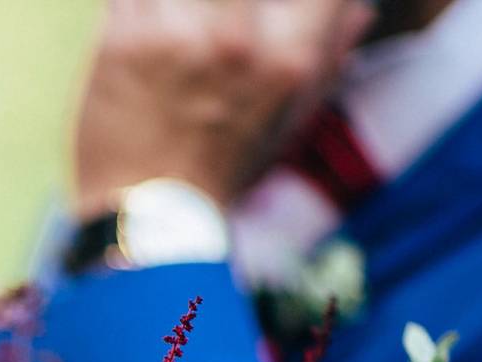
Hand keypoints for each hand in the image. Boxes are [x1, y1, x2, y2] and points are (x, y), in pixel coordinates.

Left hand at [73, 0, 374, 215]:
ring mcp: (176, 34)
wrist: (148, 219)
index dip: (298, 0)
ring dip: (178, 6)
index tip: (264, 12)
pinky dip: (134, 6)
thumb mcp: (290, 121)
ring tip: (177, 28)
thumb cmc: (223, 171)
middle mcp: (237, 39)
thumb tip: (360, 10)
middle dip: (228, 3)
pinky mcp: (122, 38)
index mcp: (289, 57)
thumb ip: (327, 56)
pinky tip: (138, 25)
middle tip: (218, 18)